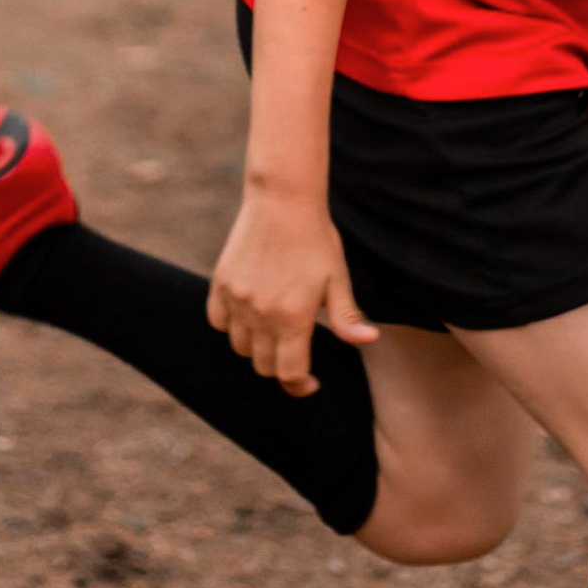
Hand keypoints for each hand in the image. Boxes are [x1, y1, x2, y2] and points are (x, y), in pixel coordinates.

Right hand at [207, 185, 378, 395]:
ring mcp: (237, 300)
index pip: (290, 374)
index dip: (300, 386)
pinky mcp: (221, 284)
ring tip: (275, 332)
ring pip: (241, 347)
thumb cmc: (316, 240)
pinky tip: (250, 315)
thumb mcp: (337, 279)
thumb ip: (347, 317)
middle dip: (281, 367)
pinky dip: (232, 327)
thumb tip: (368, 340)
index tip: (310, 383)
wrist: (283, 201)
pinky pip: (218, 322)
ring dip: (257, 348)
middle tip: (296, 353)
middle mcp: (260, 314)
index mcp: (292, 318)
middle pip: (264, 366)